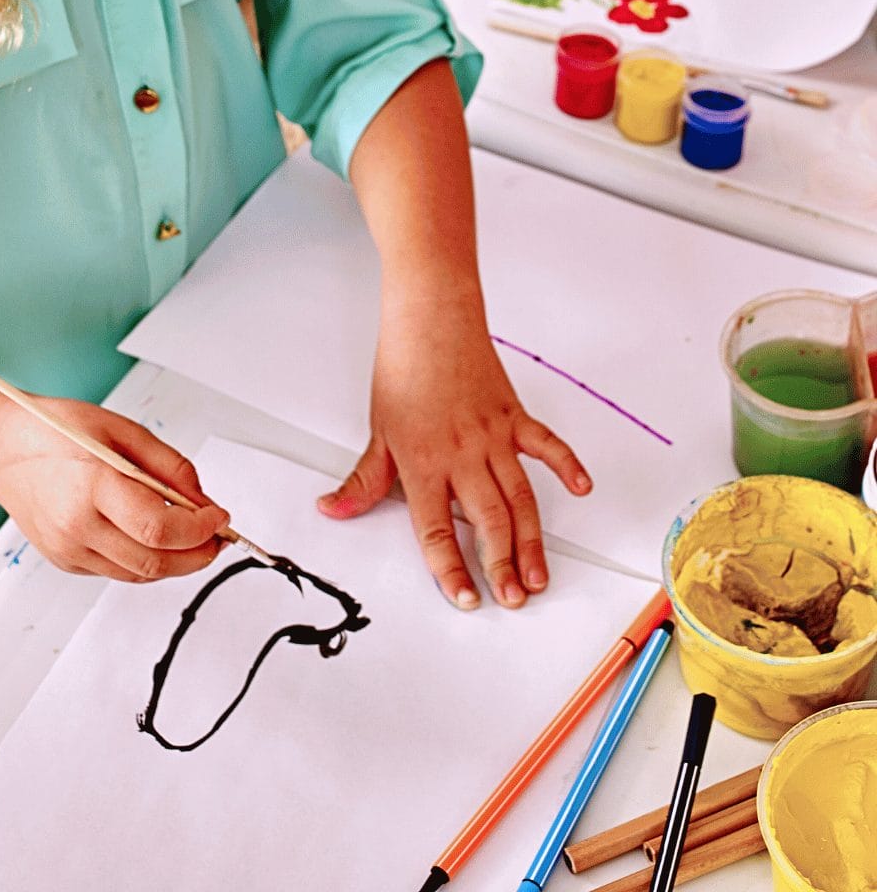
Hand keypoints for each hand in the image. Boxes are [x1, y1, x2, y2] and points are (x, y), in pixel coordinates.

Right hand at [0, 395, 228, 581]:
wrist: (1, 450)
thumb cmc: (55, 430)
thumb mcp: (121, 430)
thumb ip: (168, 466)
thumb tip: (202, 499)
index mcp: (93, 488)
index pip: (159, 528)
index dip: (200, 529)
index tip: (220, 516)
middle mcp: (77, 528)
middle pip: (154, 562)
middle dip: (197, 555)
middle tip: (219, 538)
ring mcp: (68, 550)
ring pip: (138, 574)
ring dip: (175, 563)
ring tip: (194, 539)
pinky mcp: (64, 561)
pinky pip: (117, 571)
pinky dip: (145, 560)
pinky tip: (154, 538)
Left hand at [317, 305, 590, 610]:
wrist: (431, 317)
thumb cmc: (404, 367)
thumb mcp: (378, 430)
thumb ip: (364, 480)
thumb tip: (333, 509)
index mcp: (423, 462)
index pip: (437, 530)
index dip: (452, 570)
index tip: (466, 599)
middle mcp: (462, 454)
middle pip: (487, 521)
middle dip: (502, 565)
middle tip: (515, 599)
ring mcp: (494, 435)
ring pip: (519, 497)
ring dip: (531, 539)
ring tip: (539, 575)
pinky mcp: (514, 415)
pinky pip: (546, 445)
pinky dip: (566, 465)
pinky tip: (581, 488)